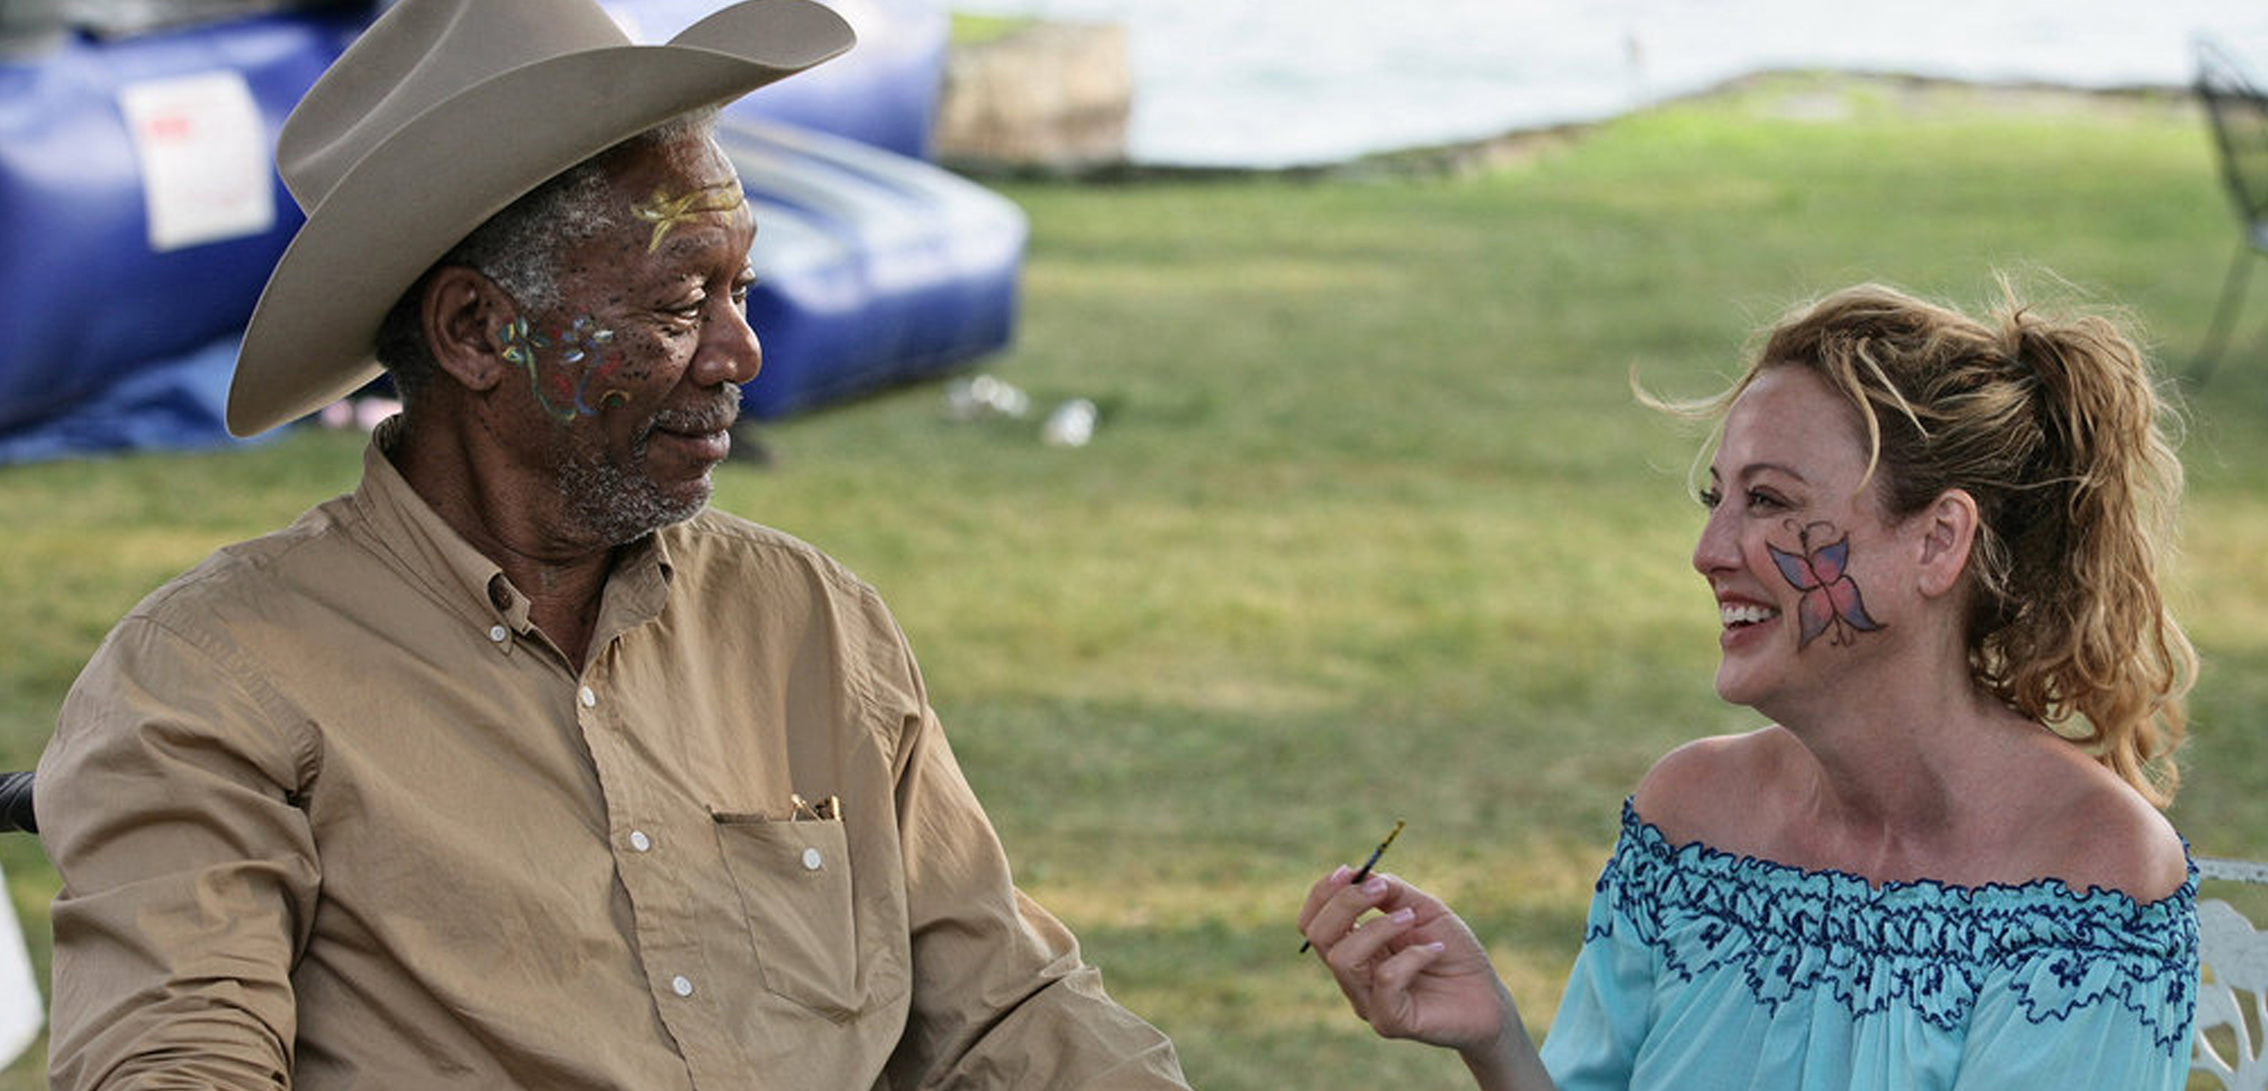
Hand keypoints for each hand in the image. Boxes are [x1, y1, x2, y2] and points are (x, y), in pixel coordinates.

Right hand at [1295, 867, 1519, 1055]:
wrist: (1487, 996)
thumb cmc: (1452, 951)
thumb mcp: (1422, 909)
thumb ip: (1391, 891)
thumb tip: (1362, 876)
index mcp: (1353, 947)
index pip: (1313, 922)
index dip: (1323, 893)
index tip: (1348, 871)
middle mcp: (1353, 976)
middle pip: (1318, 936)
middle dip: (1345, 904)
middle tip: (1381, 890)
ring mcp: (1367, 1001)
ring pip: (1343, 959)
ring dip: (1378, 928)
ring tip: (1411, 919)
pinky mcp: (1389, 1021)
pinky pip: (1386, 981)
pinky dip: (1411, 956)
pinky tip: (1436, 949)